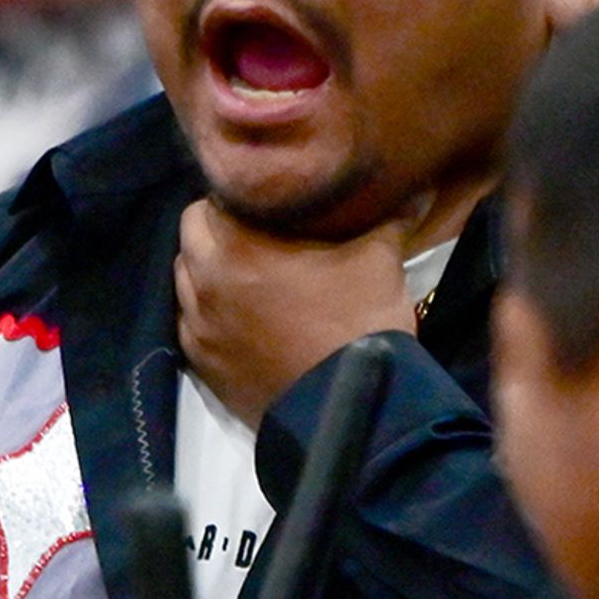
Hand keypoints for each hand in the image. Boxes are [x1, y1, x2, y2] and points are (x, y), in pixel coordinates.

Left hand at [174, 199, 420, 425]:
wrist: (350, 409)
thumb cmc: (358, 321)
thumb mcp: (380, 257)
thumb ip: (386, 216)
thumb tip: (412, 189)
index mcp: (234, 246)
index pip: (210, 200)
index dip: (236, 197)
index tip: (262, 203)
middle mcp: (202, 283)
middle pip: (191, 237)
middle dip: (216, 230)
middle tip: (254, 234)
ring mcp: (198, 329)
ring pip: (186, 282)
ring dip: (207, 272)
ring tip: (245, 275)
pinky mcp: (204, 366)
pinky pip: (193, 326)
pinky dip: (210, 315)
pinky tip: (240, 318)